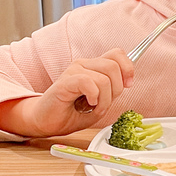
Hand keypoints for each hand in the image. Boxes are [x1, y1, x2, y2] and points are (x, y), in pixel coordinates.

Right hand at [0, 49, 134, 136]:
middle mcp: (83, 65)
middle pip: (114, 67)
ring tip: (93, 107)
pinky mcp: (65, 82)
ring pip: (104, 78)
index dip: (127, 67)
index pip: (117, 54)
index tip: (128, 85)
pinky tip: (88, 104)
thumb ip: (113, 89)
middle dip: (116, 90)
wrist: (48, 122)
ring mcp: (73, 71)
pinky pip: (89, 83)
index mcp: (93, 67)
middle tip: (103, 103)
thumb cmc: (72, 113)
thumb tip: (128, 81)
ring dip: (104, 99)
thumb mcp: (101, 101)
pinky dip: (94, 97)